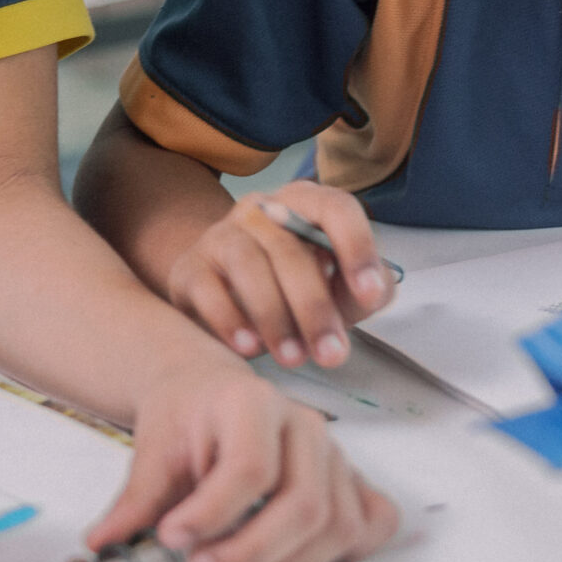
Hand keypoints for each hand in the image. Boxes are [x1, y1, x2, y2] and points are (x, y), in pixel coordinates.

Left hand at [84, 360, 398, 561]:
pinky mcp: (349, 480)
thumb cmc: (185, 417)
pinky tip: (298, 557)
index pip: (251, 468)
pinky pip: (375, 521)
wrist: (208, 390)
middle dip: (250, 551)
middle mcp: (305, 425)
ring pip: (337, 523)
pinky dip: (347, 550)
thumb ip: (136, 498)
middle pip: (304, 503)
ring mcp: (334, 454)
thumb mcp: (152, 447)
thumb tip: (103, 543)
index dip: (212, 514)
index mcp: (253, 403)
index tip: (171, 539)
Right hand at [163, 181, 395, 368]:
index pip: (336, 208)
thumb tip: (371, 290)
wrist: (223, 299)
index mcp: (306, 204)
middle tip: (332, 354)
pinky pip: (207, 288)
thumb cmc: (294, 291)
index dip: (356, 248)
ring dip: (275, 316)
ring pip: (248, 264)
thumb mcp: (338, 290)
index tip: (368, 295)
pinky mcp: (189, 267)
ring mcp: (221, 234)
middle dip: (314, 307)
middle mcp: (262, 209)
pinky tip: (249, 348)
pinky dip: (230, 319)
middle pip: (290, 248)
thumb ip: (364, 289)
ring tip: (293, 358)